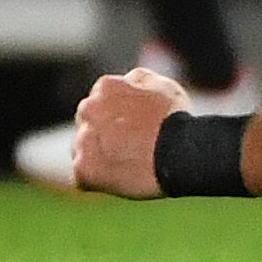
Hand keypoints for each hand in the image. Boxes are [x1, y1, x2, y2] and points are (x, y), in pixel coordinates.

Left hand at [71, 67, 186, 196]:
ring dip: (98, 157)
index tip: (133, 126)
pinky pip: (83, 177)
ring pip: (83, 150)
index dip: (118, 115)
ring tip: (126, 164)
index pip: (101, 100)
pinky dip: (97, 180)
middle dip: (103, 133)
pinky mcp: (82, 169)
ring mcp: (82, 140)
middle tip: (129, 147)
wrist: (179, 154)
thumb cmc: (175, 119)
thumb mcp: (163, 85)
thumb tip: (127, 81)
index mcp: (105, 87)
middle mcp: (88, 109)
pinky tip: (119, 178)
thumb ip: (138, 80)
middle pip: (88, 123)